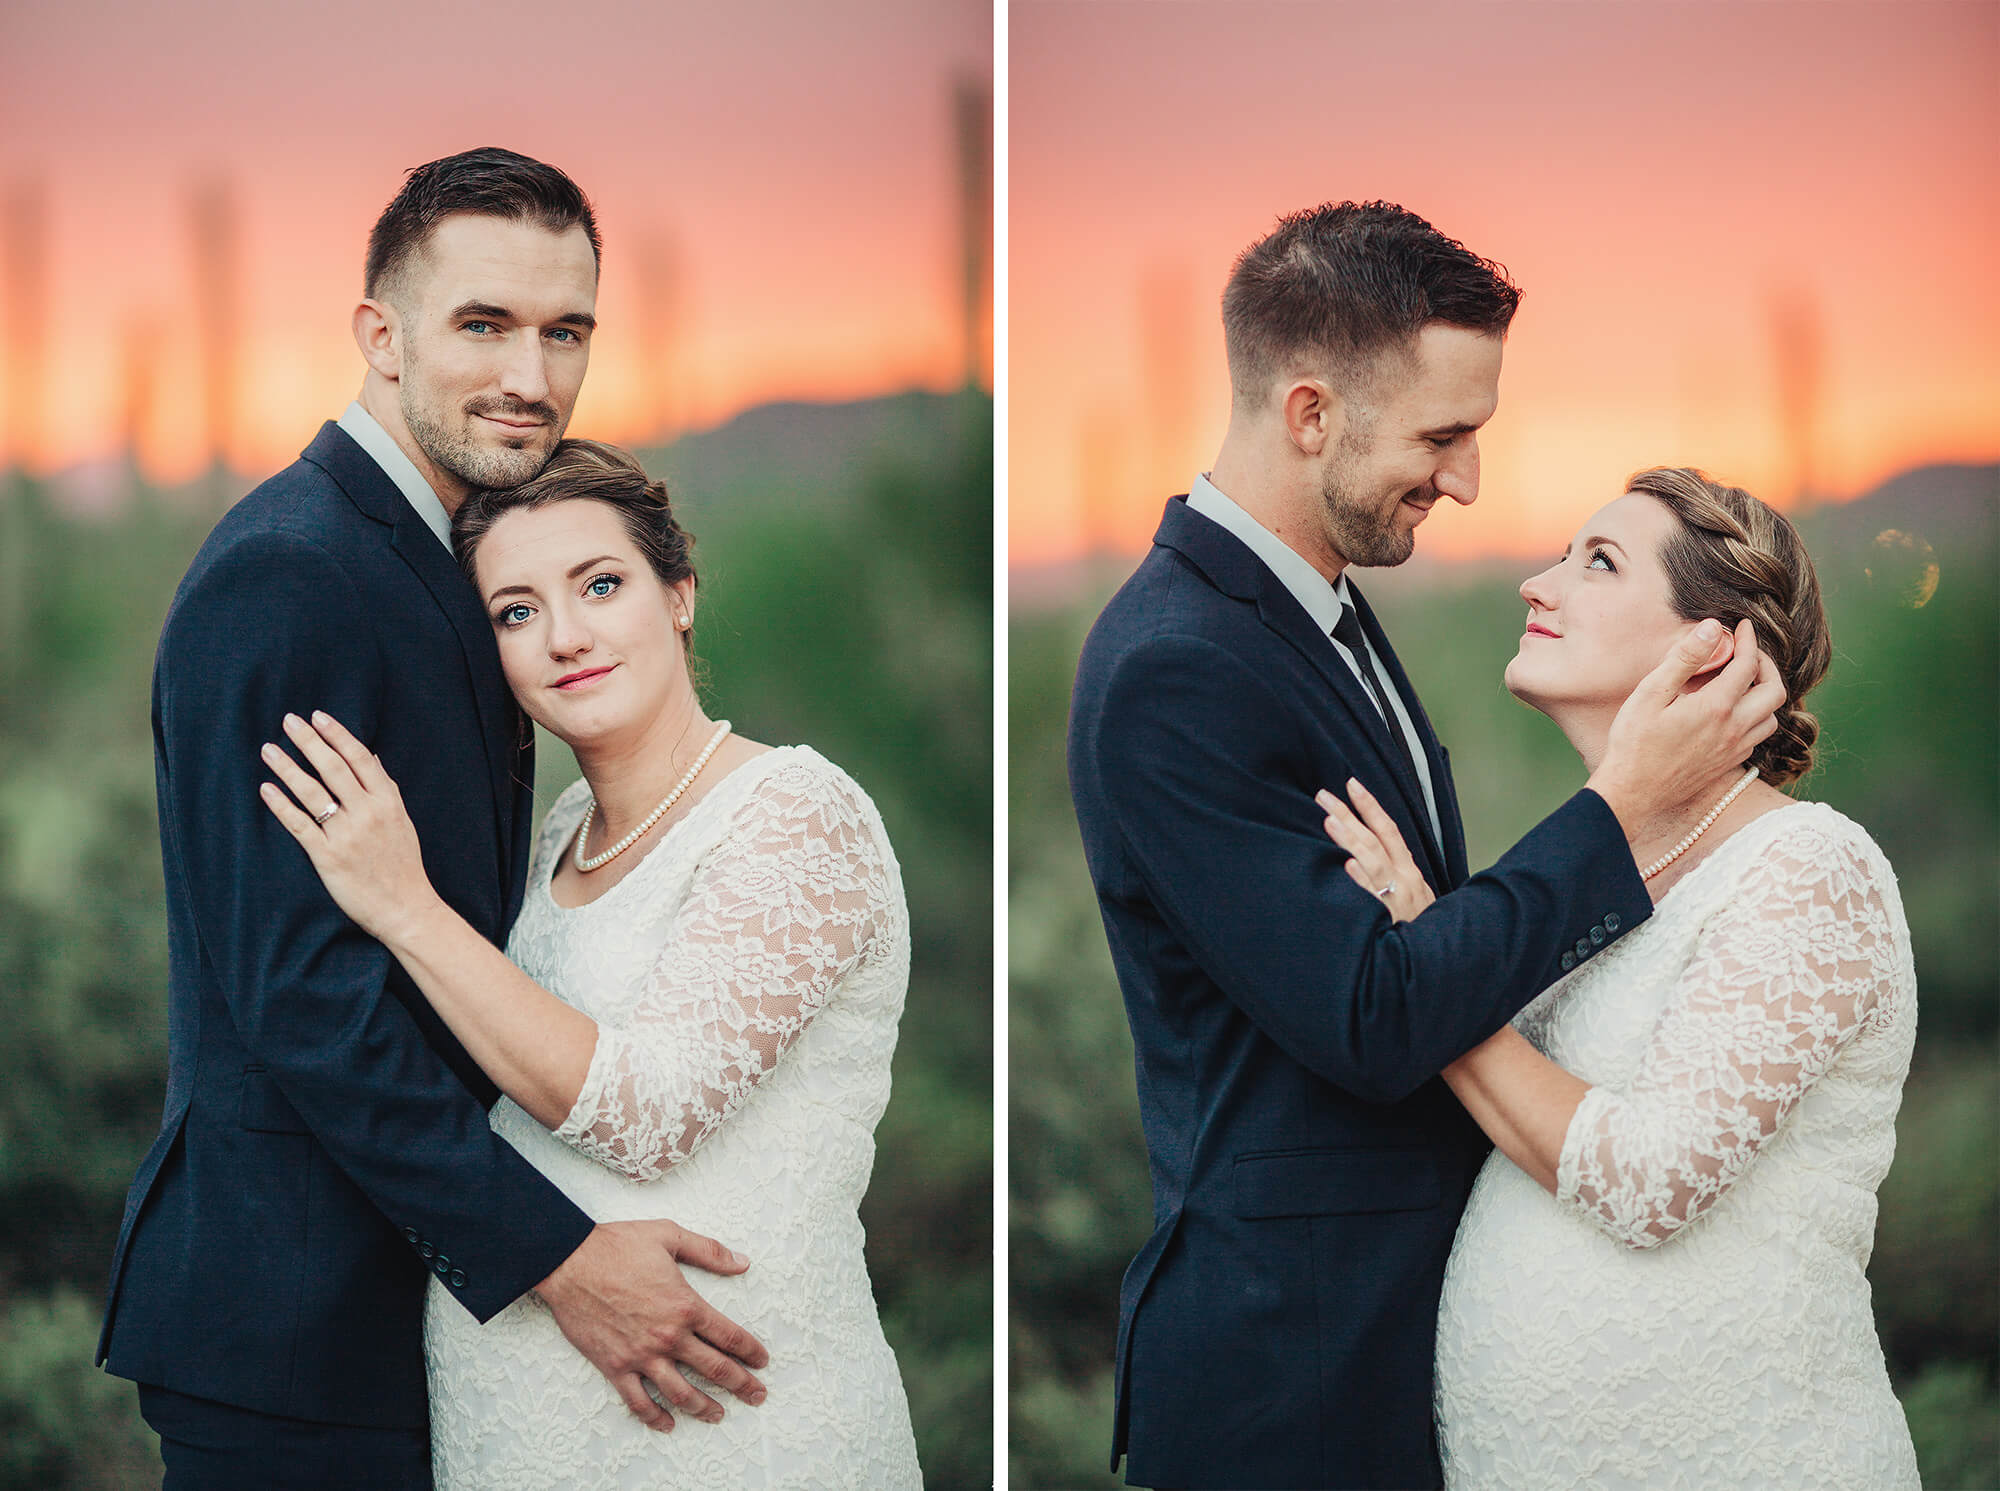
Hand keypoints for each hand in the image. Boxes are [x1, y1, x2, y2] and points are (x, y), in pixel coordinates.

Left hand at [259, 711, 437, 942]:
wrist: (405, 907)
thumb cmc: (403, 865)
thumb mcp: (402, 820)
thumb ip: (386, 788)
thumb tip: (372, 757)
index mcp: (387, 801)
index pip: (359, 758)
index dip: (337, 735)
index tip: (318, 717)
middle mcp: (367, 813)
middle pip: (333, 768)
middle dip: (308, 741)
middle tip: (288, 721)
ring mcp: (346, 834)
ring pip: (312, 792)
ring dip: (288, 767)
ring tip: (269, 750)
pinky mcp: (327, 856)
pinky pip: (299, 824)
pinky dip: (281, 805)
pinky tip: (266, 789)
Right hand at [537, 1220, 769, 1430]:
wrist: (569, 1262)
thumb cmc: (617, 1246)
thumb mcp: (670, 1236)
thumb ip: (709, 1251)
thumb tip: (742, 1262)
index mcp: (685, 1306)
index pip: (729, 1336)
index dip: (750, 1351)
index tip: (762, 1361)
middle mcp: (668, 1336)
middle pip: (714, 1369)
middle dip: (741, 1385)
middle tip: (757, 1395)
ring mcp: (641, 1356)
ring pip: (681, 1393)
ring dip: (703, 1407)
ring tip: (718, 1415)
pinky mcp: (615, 1367)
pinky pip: (638, 1401)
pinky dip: (654, 1417)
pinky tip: (668, 1424)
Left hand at [1316, 778, 1435, 922]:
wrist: (1436, 959)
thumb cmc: (1418, 927)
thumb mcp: (1413, 896)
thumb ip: (1392, 874)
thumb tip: (1360, 854)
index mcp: (1409, 871)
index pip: (1389, 830)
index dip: (1371, 806)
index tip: (1352, 784)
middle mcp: (1404, 880)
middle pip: (1374, 840)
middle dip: (1349, 814)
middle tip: (1323, 795)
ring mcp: (1397, 899)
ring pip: (1372, 863)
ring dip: (1351, 840)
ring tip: (1330, 821)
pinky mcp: (1390, 921)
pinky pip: (1373, 900)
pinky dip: (1362, 882)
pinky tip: (1347, 867)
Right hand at [1588, 619, 1784, 839]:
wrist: (1632, 793)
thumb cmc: (1634, 742)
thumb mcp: (1651, 693)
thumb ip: (1684, 659)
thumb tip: (1712, 628)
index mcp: (1716, 707)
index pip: (1749, 665)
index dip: (1749, 641)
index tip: (1742, 627)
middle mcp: (1734, 729)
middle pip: (1774, 690)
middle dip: (1766, 665)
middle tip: (1747, 653)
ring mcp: (1734, 749)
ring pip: (1772, 716)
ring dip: (1765, 694)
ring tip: (1744, 682)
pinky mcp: (1729, 764)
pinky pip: (1758, 737)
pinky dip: (1756, 717)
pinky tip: (1734, 713)